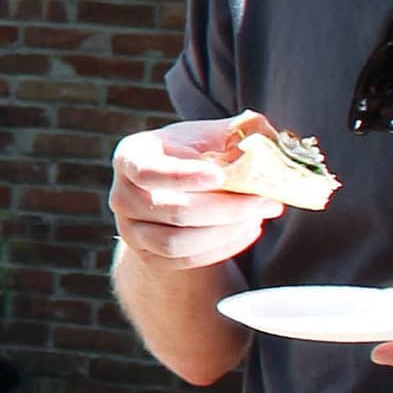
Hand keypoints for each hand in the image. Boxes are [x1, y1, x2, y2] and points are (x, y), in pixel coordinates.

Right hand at [111, 119, 281, 268]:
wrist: (175, 187)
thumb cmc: (196, 154)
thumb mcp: (210, 135)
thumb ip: (238, 132)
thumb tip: (271, 137)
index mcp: (131, 157)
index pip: (147, 171)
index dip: (183, 176)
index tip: (221, 175)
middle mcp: (121, 196)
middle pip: (173, 210)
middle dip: (227, 208)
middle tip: (268, 201)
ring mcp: (131, 230)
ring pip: (178, 242)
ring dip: (226, 232)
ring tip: (258, 216)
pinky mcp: (148, 255)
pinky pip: (185, 261)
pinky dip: (222, 248)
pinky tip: (248, 229)